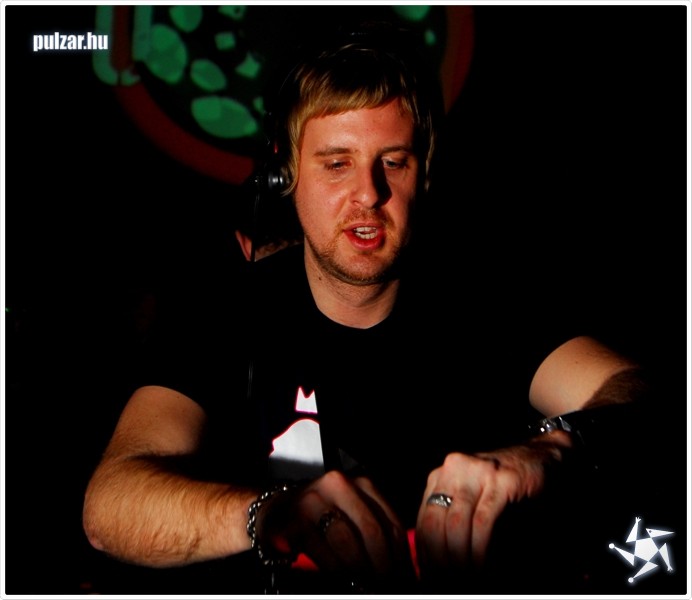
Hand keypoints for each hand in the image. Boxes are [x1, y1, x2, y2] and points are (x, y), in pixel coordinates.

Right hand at [256, 470, 415, 591]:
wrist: (276, 510)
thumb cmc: (322, 515)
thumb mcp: (353, 512)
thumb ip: (375, 527)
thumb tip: (401, 564)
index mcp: (361, 482)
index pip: (390, 521)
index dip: (400, 555)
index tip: (404, 575)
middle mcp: (338, 484)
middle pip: (371, 531)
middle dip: (382, 565)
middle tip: (386, 583)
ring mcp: (314, 500)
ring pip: (348, 541)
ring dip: (360, 569)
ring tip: (367, 584)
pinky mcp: (295, 520)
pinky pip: (323, 551)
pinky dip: (337, 570)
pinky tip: (344, 579)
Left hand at [415, 432, 571, 585]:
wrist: (539, 457)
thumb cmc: (503, 484)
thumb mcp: (471, 497)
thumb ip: (453, 519)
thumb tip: (438, 558)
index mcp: (440, 475)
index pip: (423, 519)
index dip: (425, 551)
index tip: (428, 573)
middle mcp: (453, 469)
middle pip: (435, 522)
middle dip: (439, 557)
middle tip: (447, 580)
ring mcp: (476, 472)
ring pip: (456, 523)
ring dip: (459, 556)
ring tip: (464, 576)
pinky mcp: (501, 480)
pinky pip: (483, 520)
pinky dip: (479, 547)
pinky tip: (480, 564)